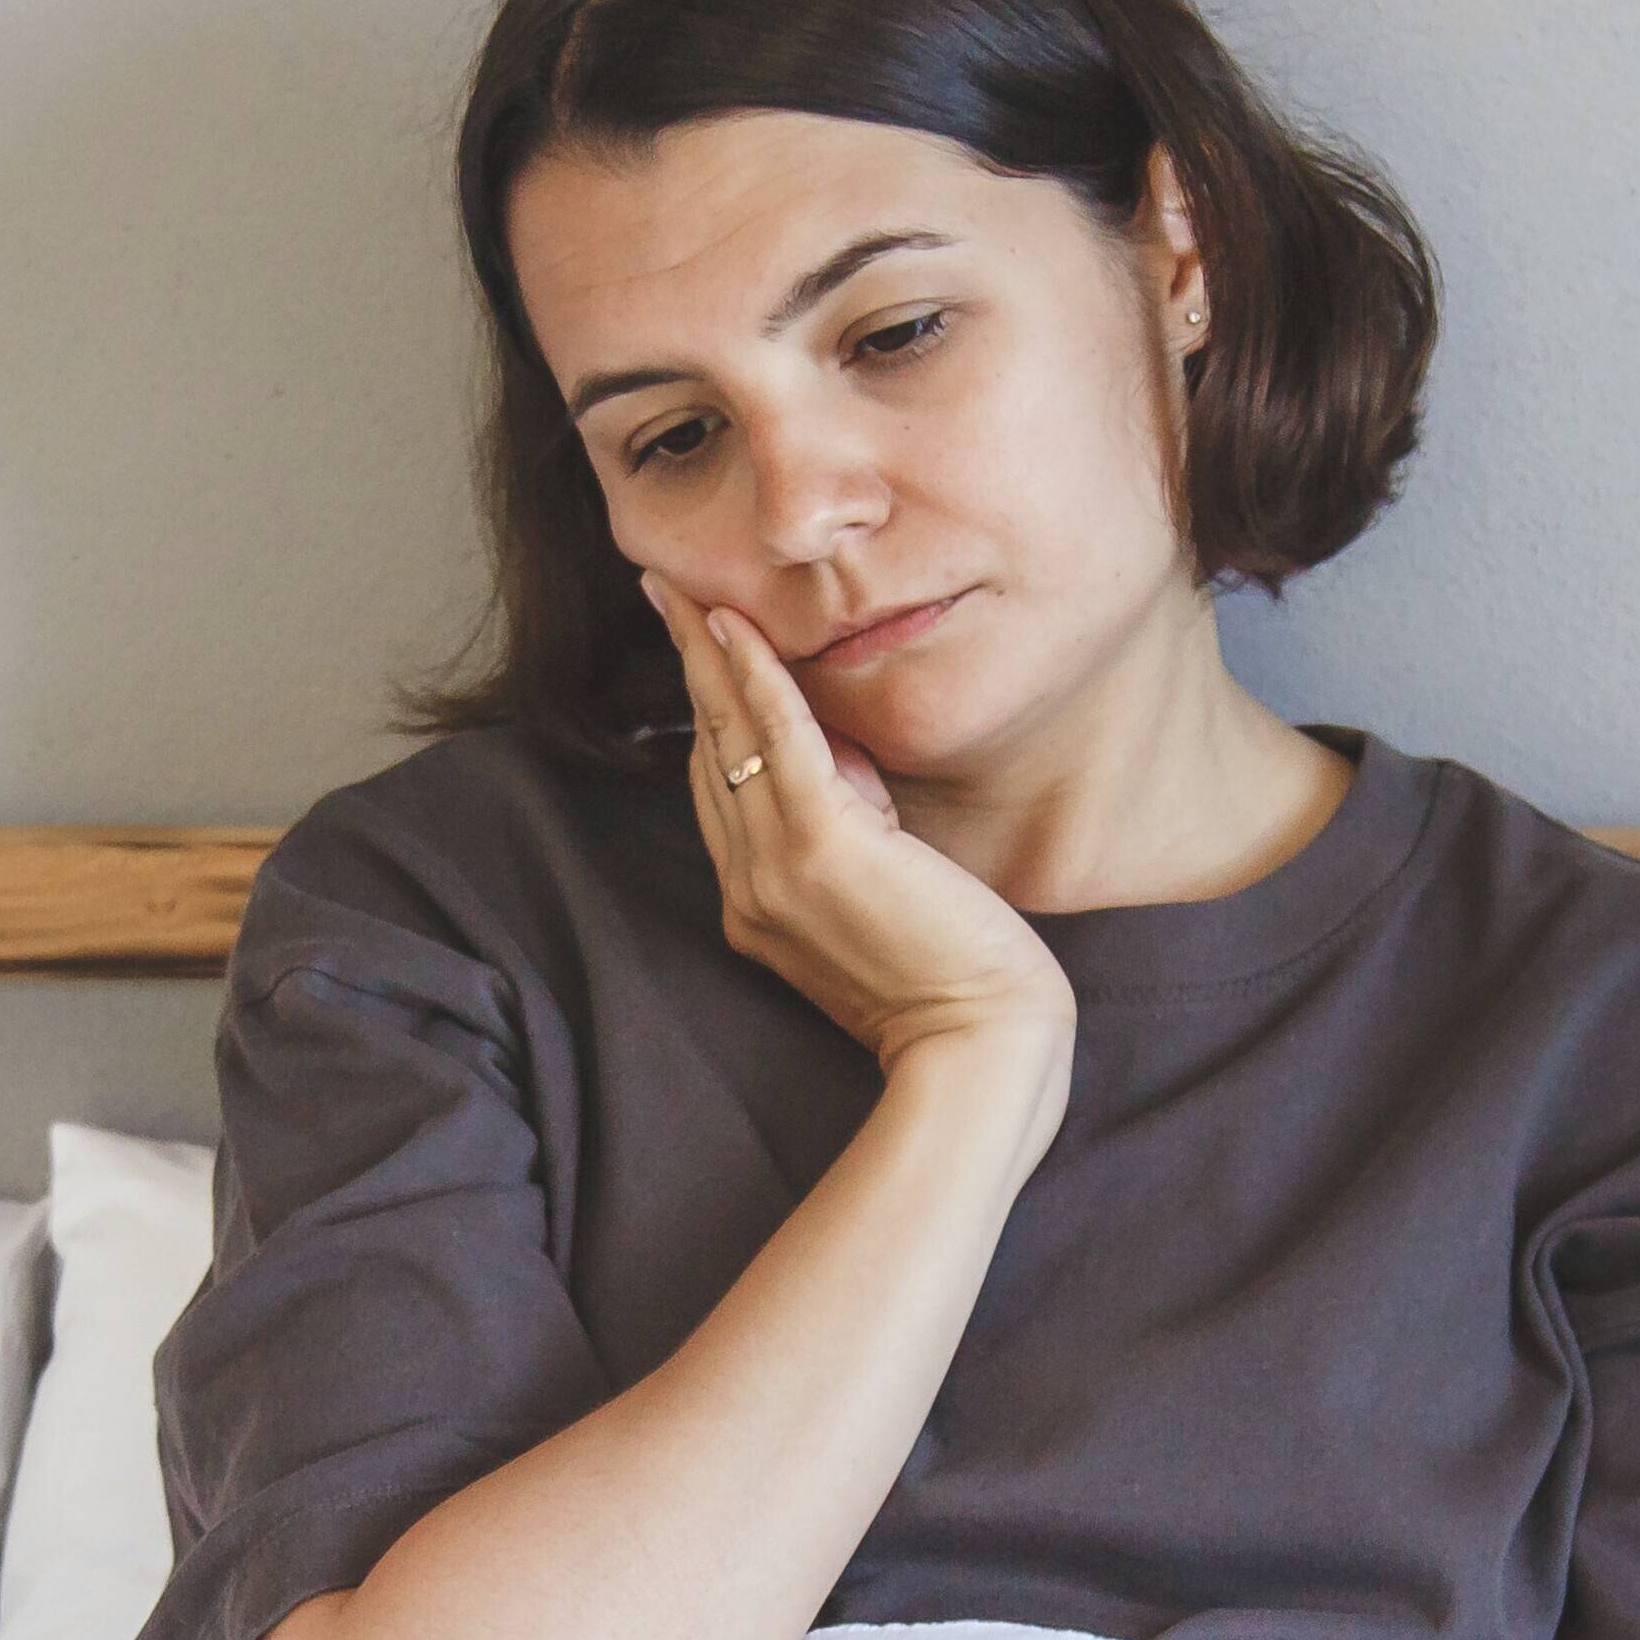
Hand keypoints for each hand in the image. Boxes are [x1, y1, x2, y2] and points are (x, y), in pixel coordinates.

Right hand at [646, 571, 1074, 1075]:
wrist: (977, 1048)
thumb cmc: (952, 990)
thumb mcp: (878, 909)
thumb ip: (850, 846)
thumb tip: (847, 769)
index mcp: (757, 908)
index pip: (720, 789)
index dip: (705, 712)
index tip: (695, 649)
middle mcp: (749, 887)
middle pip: (707, 752)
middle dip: (686, 668)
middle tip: (663, 592)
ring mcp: (776, 868)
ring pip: (729, 738)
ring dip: (705, 653)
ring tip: (684, 590)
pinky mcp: (821, 846)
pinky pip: (777, 738)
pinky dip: (754, 676)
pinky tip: (734, 625)